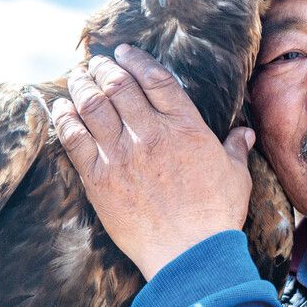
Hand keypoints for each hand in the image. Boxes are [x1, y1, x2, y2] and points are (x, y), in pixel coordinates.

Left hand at [50, 44, 254, 280]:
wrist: (189, 254)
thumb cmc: (216, 216)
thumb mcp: (235, 176)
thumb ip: (235, 148)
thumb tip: (245, 133)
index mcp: (186, 127)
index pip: (156, 79)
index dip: (137, 60)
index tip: (124, 52)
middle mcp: (151, 134)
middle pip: (119, 86)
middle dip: (104, 69)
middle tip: (97, 63)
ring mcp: (121, 156)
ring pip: (92, 105)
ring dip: (81, 85)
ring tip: (77, 77)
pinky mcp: (99, 179)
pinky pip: (74, 139)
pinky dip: (64, 119)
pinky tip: (61, 108)